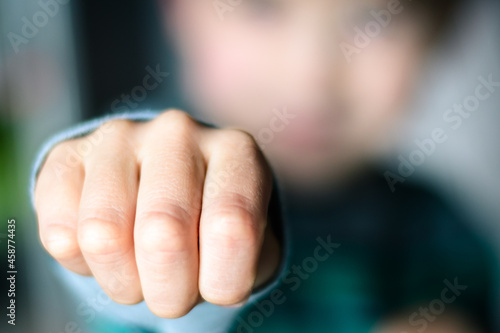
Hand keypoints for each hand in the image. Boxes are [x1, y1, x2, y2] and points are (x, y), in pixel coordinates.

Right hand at [34, 110, 280, 317]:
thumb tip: (211, 282)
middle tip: (173, 291)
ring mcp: (119, 136)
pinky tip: (108, 247)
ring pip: (104, 236)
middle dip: (168, 290)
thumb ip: (238, 265)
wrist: (159, 195)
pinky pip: (60, 234)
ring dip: (123, 281)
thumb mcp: (244, 249)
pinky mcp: (68, 154)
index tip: (219, 289)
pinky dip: (82, 265)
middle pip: (163, 234)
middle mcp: (177, 132)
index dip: (223, 282)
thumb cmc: (208, 227)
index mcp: (235, 150)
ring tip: (140, 272)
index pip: (232, 227)